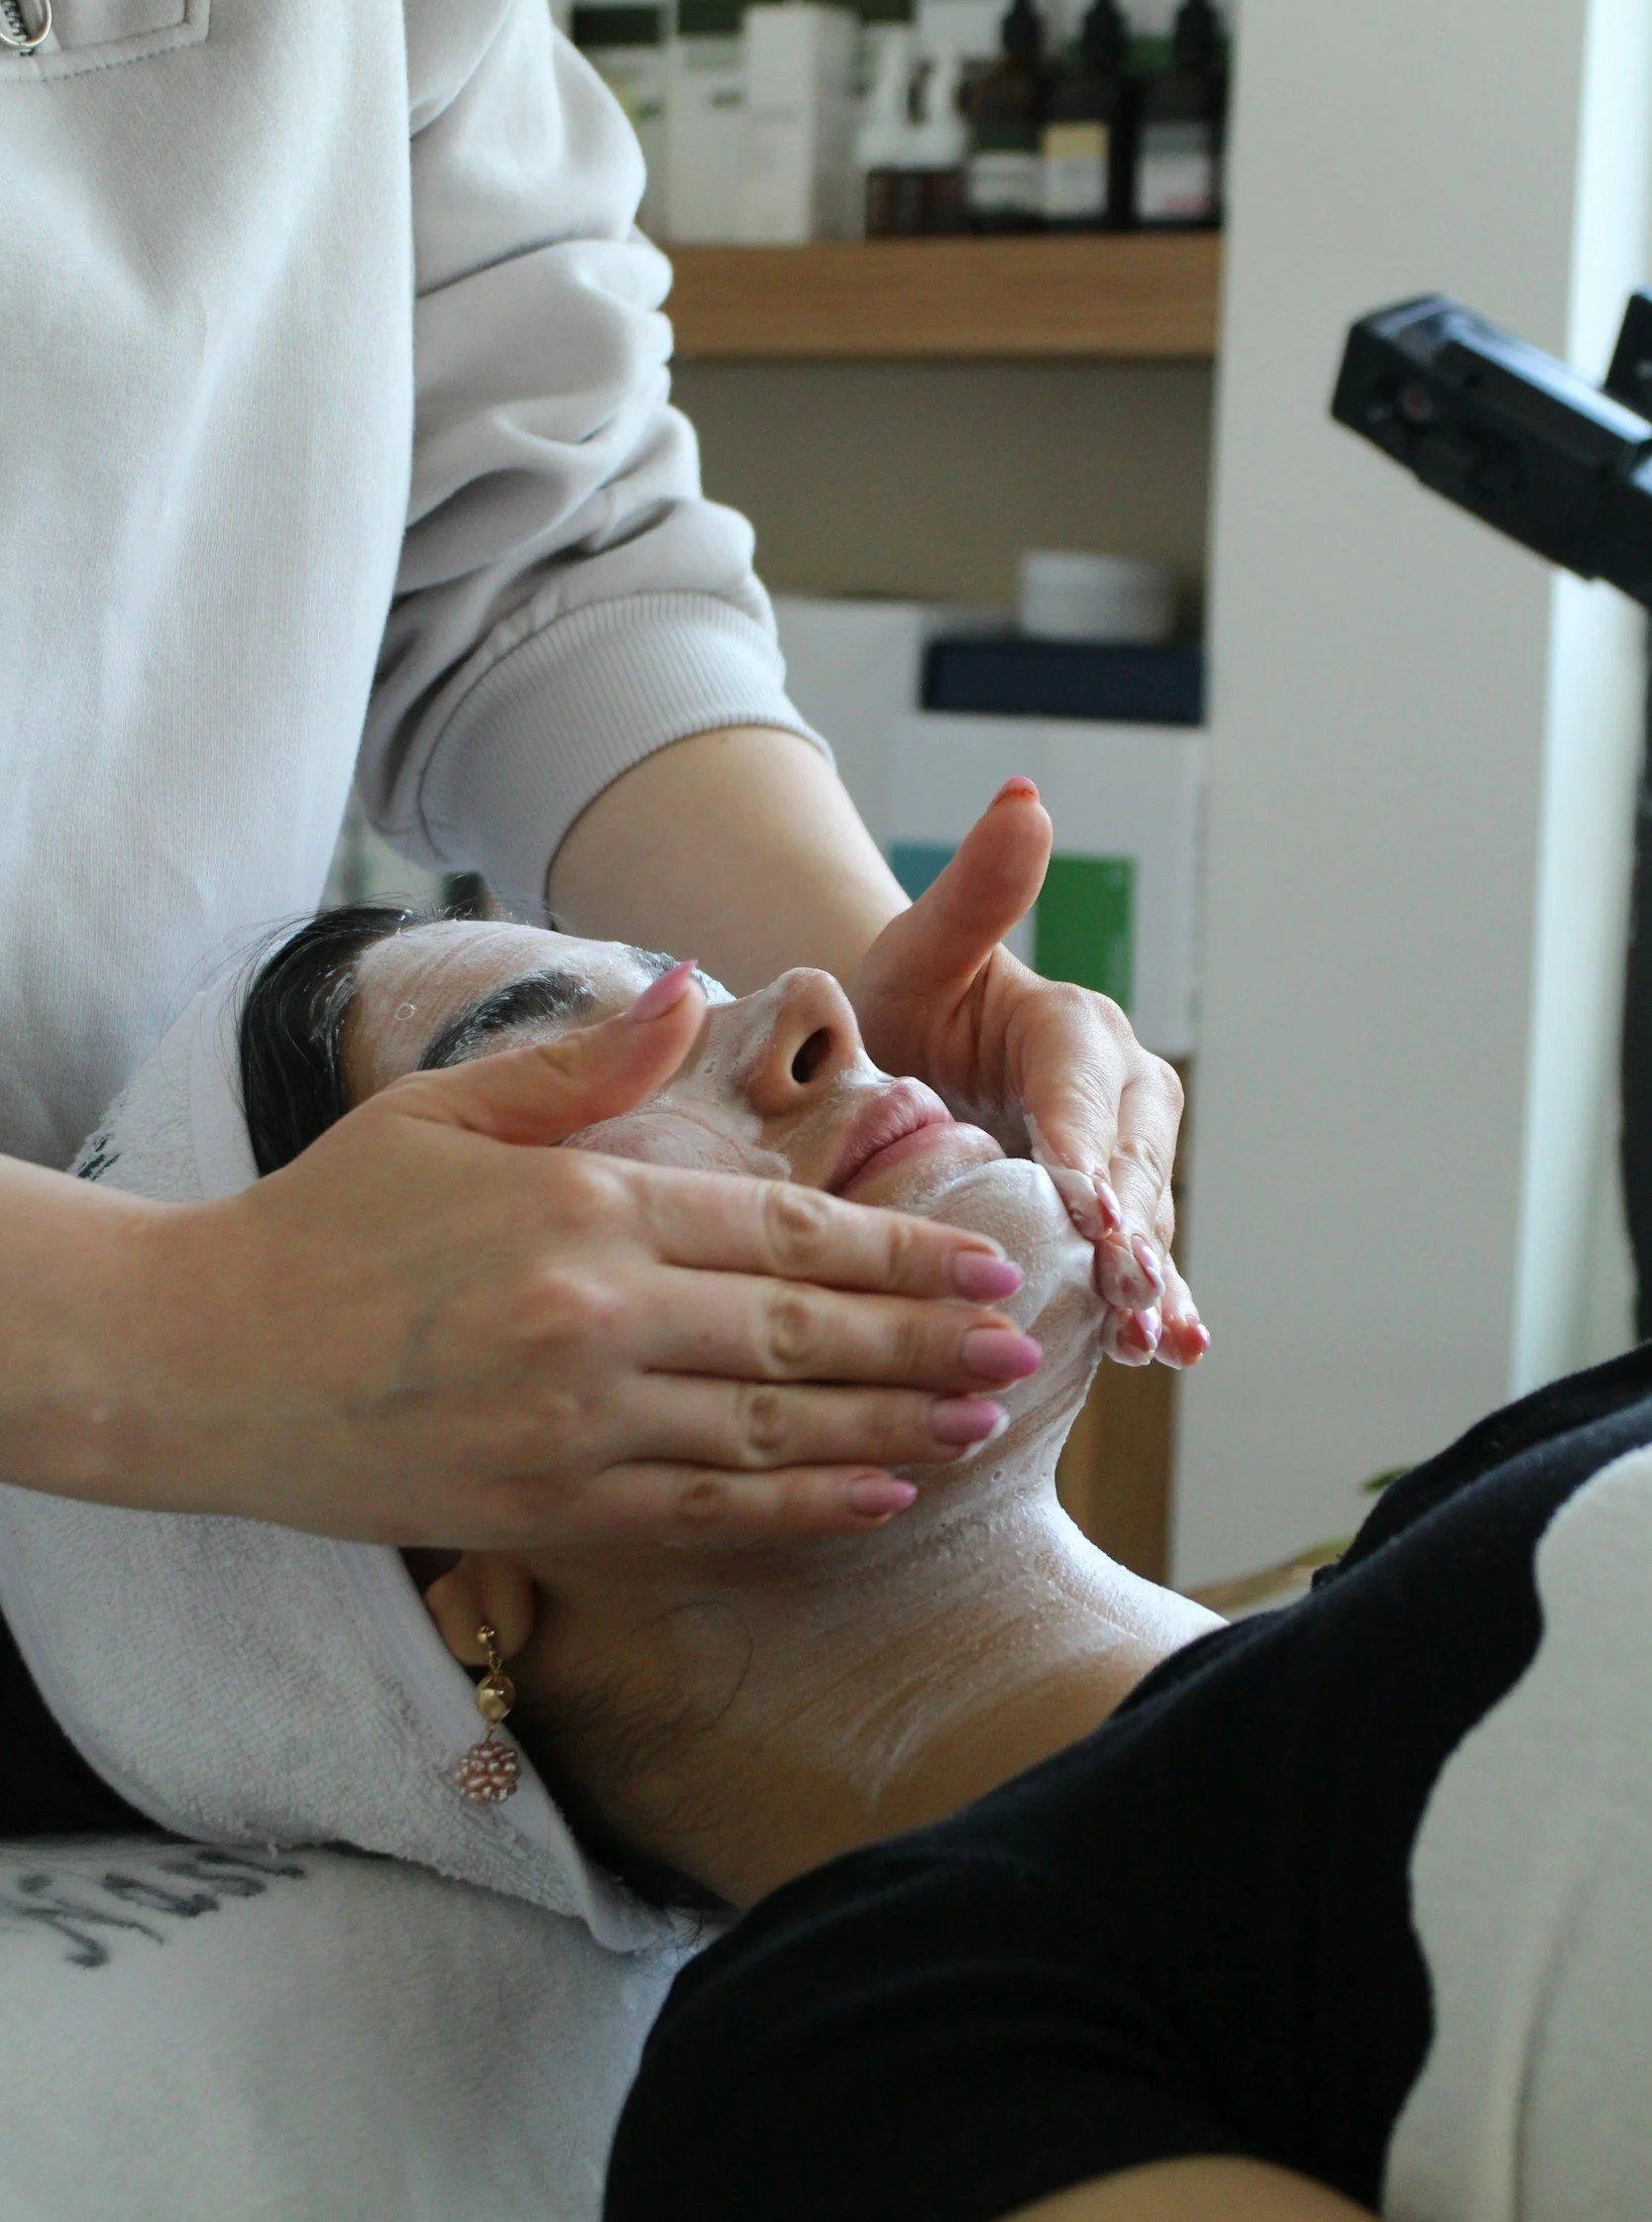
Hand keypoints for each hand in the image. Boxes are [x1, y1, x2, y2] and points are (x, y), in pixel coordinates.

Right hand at [99, 969, 1032, 1545]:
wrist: (202, 1362)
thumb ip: (585, 1063)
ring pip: (775, 1434)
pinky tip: (876, 1498)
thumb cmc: (326, 1219)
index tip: (983, 1260)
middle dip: (926, 1340)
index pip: (785, 1230)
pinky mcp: (545, 1509)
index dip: (899, 1250)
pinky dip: (800, 1510)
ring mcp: (576, 1427)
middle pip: (805, 1334)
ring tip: (980, 1421)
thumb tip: (690, 986)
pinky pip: (705, 1516)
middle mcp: (599, 1321)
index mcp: (588, 1208)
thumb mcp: (446, 1110)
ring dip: (892, 1427)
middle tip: (1023, 1346)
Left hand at [848, 782, 1207, 1371]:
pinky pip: (1141, 1260)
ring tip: (1152, 1337)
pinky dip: (1157, 1303)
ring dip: (1153, 1277)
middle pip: (1133, 1159)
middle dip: (1132, 1224)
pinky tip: (1170, 1351)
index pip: (1083, 1079)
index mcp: (1070, 1024)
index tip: (1081, 1195)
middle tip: (1123, 1285)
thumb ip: (975, 888)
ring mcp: (1118, 1161)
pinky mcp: (1110, 1219)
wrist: (898, 1068)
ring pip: (1147, 1217)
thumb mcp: (918, 950)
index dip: (1086, 1137)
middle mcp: (1114, 1091)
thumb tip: (1025, 798)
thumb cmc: (899, 1004)